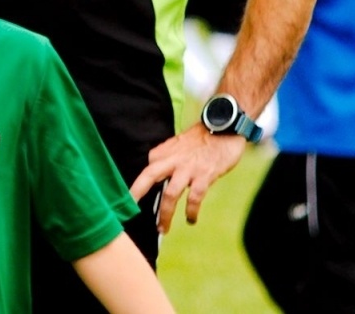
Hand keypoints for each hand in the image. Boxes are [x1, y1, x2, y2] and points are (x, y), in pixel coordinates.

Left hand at [129, 123, 248, 233]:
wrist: (226, 126)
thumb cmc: (204, 137)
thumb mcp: (180, 142)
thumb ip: (168, 155)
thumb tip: (156, 168)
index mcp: (166, 151)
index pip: (147, 167)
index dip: (139, 184)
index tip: (132, 198)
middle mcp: (174, 159)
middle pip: (149, 176)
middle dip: (137, 193)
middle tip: (128, 210)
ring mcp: (189, 168)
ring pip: (170, 194)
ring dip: (165, 214)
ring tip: (162, 229)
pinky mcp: (205, 175)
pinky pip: (194, 198)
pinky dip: (191, 212)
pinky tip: (191, 220)